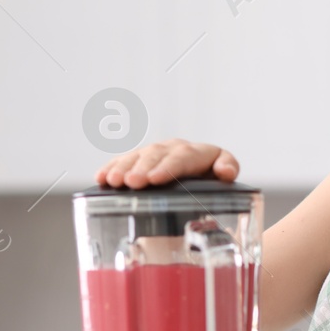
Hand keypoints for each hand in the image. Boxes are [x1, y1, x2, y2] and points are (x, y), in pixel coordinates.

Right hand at [95, 139, 238, 187]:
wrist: (203, 180)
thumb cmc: (214, 181)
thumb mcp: (225, 174)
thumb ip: (228, 169)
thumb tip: (225, 171)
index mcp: (201, 152)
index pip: (183, 157)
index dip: (168, 168)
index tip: (155, 179)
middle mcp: (176, 149)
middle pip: (157, 155)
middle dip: (143, 168)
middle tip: (132, 182)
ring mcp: (157, 153)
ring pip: (139, 156)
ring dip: (124, 168)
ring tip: (114, 181)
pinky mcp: (141, 159)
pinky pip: (124, 161)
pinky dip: (112, 168)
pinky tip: (101, 177)